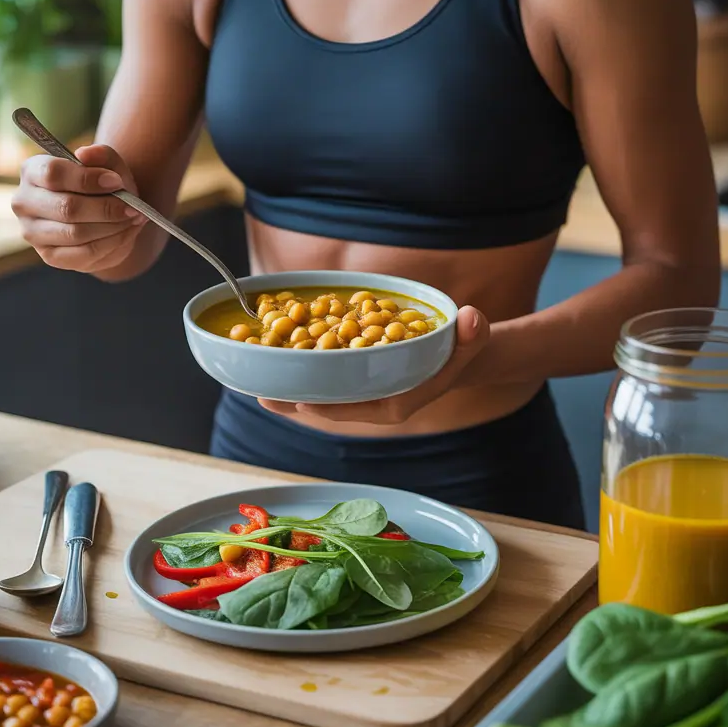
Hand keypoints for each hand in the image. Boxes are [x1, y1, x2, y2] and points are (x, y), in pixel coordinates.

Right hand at [11, 144, 147, 272]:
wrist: (105, 216)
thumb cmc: (103, 186)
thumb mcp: (108, 165)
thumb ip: (101, 154)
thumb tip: (86, 154)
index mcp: (33, 171)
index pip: (53, 174)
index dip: (88, 179)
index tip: (117, 182)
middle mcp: (24, 201)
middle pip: (67, 207)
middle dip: (106, 208)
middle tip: (133, 207)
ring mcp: (32, 232)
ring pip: (76, 233)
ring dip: (112, 227)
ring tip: (134, 218)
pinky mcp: (49, 256)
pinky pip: (84, 253)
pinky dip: (112, 243)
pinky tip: (126, 232)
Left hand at [259, 306, 490, 425]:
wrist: (457, 350)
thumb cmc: (462, 348)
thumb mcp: (471, 340)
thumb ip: (473, 333)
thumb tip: (473, 318)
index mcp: (396, 401)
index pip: (358, 408)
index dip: (330, 406)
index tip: (303, 401)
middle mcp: (373, 398)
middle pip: (329, 403)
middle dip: (296, 400)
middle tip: (262, 394)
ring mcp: (361, 386)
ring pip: (320, 390)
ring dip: (290, 386)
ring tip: (254, 380)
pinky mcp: (353, 373)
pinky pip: (322, 374)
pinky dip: (300, 367)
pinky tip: (273, 357)